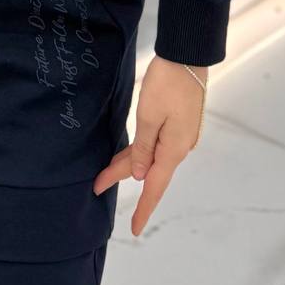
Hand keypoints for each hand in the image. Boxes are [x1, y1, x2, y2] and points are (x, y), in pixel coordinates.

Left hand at [93, 55, 208, 236]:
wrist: (187, 56)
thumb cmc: (167, 83)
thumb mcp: (150, 115)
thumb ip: (144, 148)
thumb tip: (140, 175)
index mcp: (174, 149)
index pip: (155, 186)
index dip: (143, 208)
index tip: (134, 229)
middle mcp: (180, 147)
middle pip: (149, 170)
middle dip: (122, 177)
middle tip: (96, 186)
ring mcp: (180, 135)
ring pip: (151, 156)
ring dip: (130, 164)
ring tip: (105, 172)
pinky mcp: (178, 123)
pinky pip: (156, 144)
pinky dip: (140, 151)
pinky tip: (129, 155)